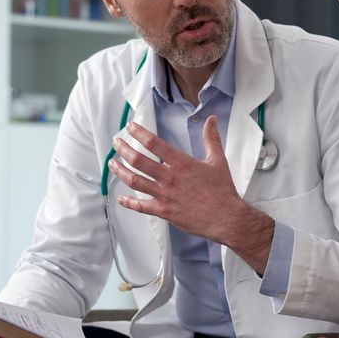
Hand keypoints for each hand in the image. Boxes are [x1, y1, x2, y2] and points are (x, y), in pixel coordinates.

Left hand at [110, 116, 274, 269]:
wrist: (226, 217)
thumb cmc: (222, 190)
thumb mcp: (218, 161)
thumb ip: (211, 139)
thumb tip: (211, 120)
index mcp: (181, 163)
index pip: (154, 144)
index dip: (138, 133)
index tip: (130, 127)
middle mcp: (169, 177)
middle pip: (138, 160)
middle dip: (123, 149)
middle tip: (116, 143)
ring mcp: (164, 195)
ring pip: (134, 181)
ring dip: (120, 171)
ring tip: (112, 164)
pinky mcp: (164, 211)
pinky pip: (141, 206)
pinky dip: (129, 202)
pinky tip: (121, 198)